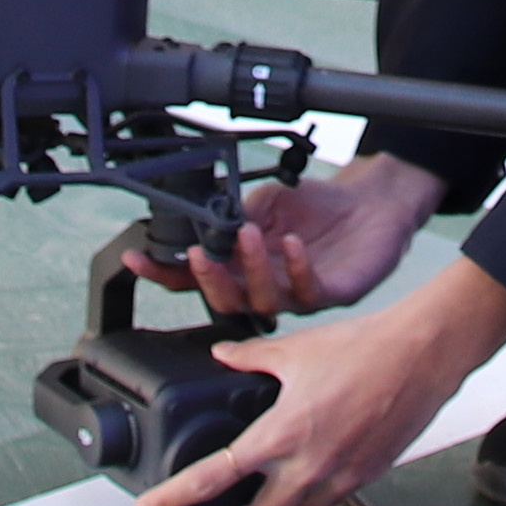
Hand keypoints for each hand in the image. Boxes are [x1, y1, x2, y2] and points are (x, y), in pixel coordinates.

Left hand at [133, 257, 505, 505]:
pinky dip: (308, 499)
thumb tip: (224, 357)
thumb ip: (251, 358)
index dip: (175, 499)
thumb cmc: (365, 348)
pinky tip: (305, 476)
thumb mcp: (295, 349)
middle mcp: (307, 467)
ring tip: (262, 496)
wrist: (422, 355)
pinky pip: (327, 503)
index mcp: (280, 435)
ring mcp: (339, 478)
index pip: (213, 479)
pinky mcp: (366, 477)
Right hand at [144, 149, 445, 315]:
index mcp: (242, 269)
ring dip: (251, 269)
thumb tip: (192, 222)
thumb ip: (229, 218)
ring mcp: (297, 295)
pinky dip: (295, 267)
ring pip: (263, 299)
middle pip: (225, 301)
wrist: (367, 204)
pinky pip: (307, 291)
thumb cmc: (314, 209)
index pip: (195, 278)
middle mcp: (265, 289)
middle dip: (209, 279)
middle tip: (201, 254)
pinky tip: (291, 244)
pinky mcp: (331, 292)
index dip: (164, 272)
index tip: (138, 258)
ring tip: (247, 236)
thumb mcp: (261, 204)